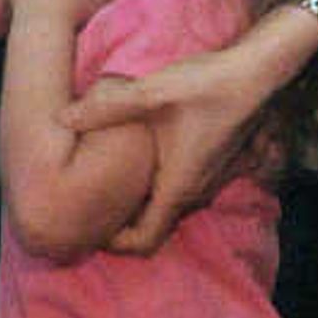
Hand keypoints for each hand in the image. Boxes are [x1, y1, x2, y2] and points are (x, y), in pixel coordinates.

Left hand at [64, 24, 290, 254]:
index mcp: (177, 187)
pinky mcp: (215, 165)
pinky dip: (157, 187)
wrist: (256, 73)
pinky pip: (180, 189)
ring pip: (168, 207)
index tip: (89, 227)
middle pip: (154, 227)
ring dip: (141, 204)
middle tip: (88, 205)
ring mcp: (209, 180)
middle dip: (122, 223)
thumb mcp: (150, 93)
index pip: (144, 241)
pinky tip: (139, 162)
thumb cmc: (207, 85)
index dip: (114, 244)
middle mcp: (196, 192)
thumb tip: (61, 117)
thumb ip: (106, 107)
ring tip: (108, 184)